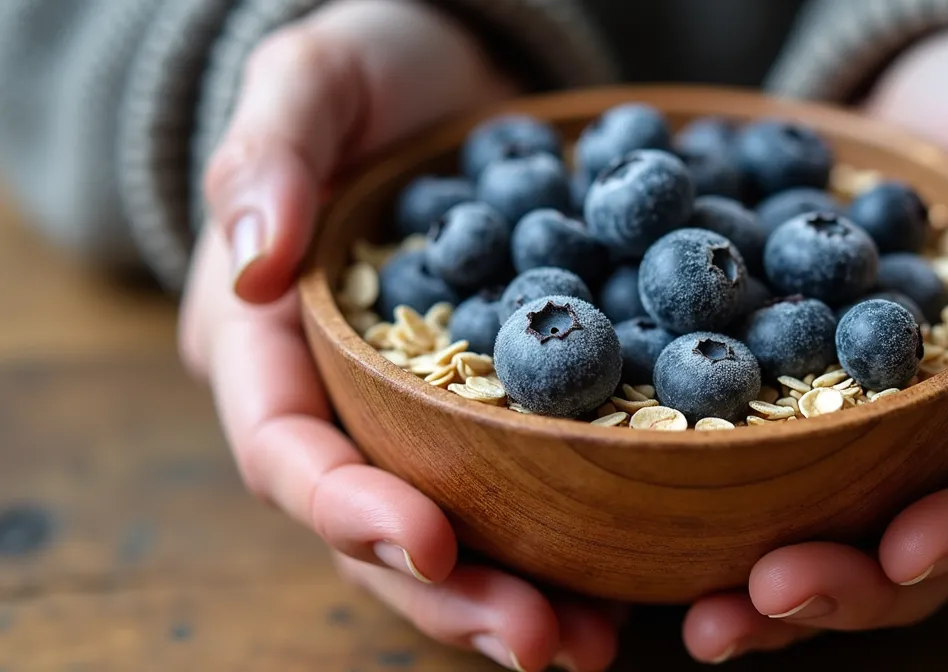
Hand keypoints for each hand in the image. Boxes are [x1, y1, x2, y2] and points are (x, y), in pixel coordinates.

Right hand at [178, 2, 619, 668]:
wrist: (454, 74)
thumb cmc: (369, 69)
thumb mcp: (313, 77)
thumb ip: (273, 156)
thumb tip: (254, 264)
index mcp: (267, 342)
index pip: (285, 447)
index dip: (344, 506)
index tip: (426, 540)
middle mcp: (338, 401)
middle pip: (370, 526)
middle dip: (448, 592)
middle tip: (538, 641)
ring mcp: (418, 414)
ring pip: (451, 533)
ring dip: (516, 596)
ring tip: (593, 645)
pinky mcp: (497, 407)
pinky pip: (524, 485)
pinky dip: (569, 539)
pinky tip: (633, 579)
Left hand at [681, 31, 947, 661]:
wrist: (914, 115)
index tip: (903, 551)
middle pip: (942, 545)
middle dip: (859, 587)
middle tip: (762, 602)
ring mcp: (911, 441)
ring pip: (862, 543)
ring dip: (788, 594)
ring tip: (706, 623)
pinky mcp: (835, 426)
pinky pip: (797, 493)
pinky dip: (743, 528)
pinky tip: (674, 561)